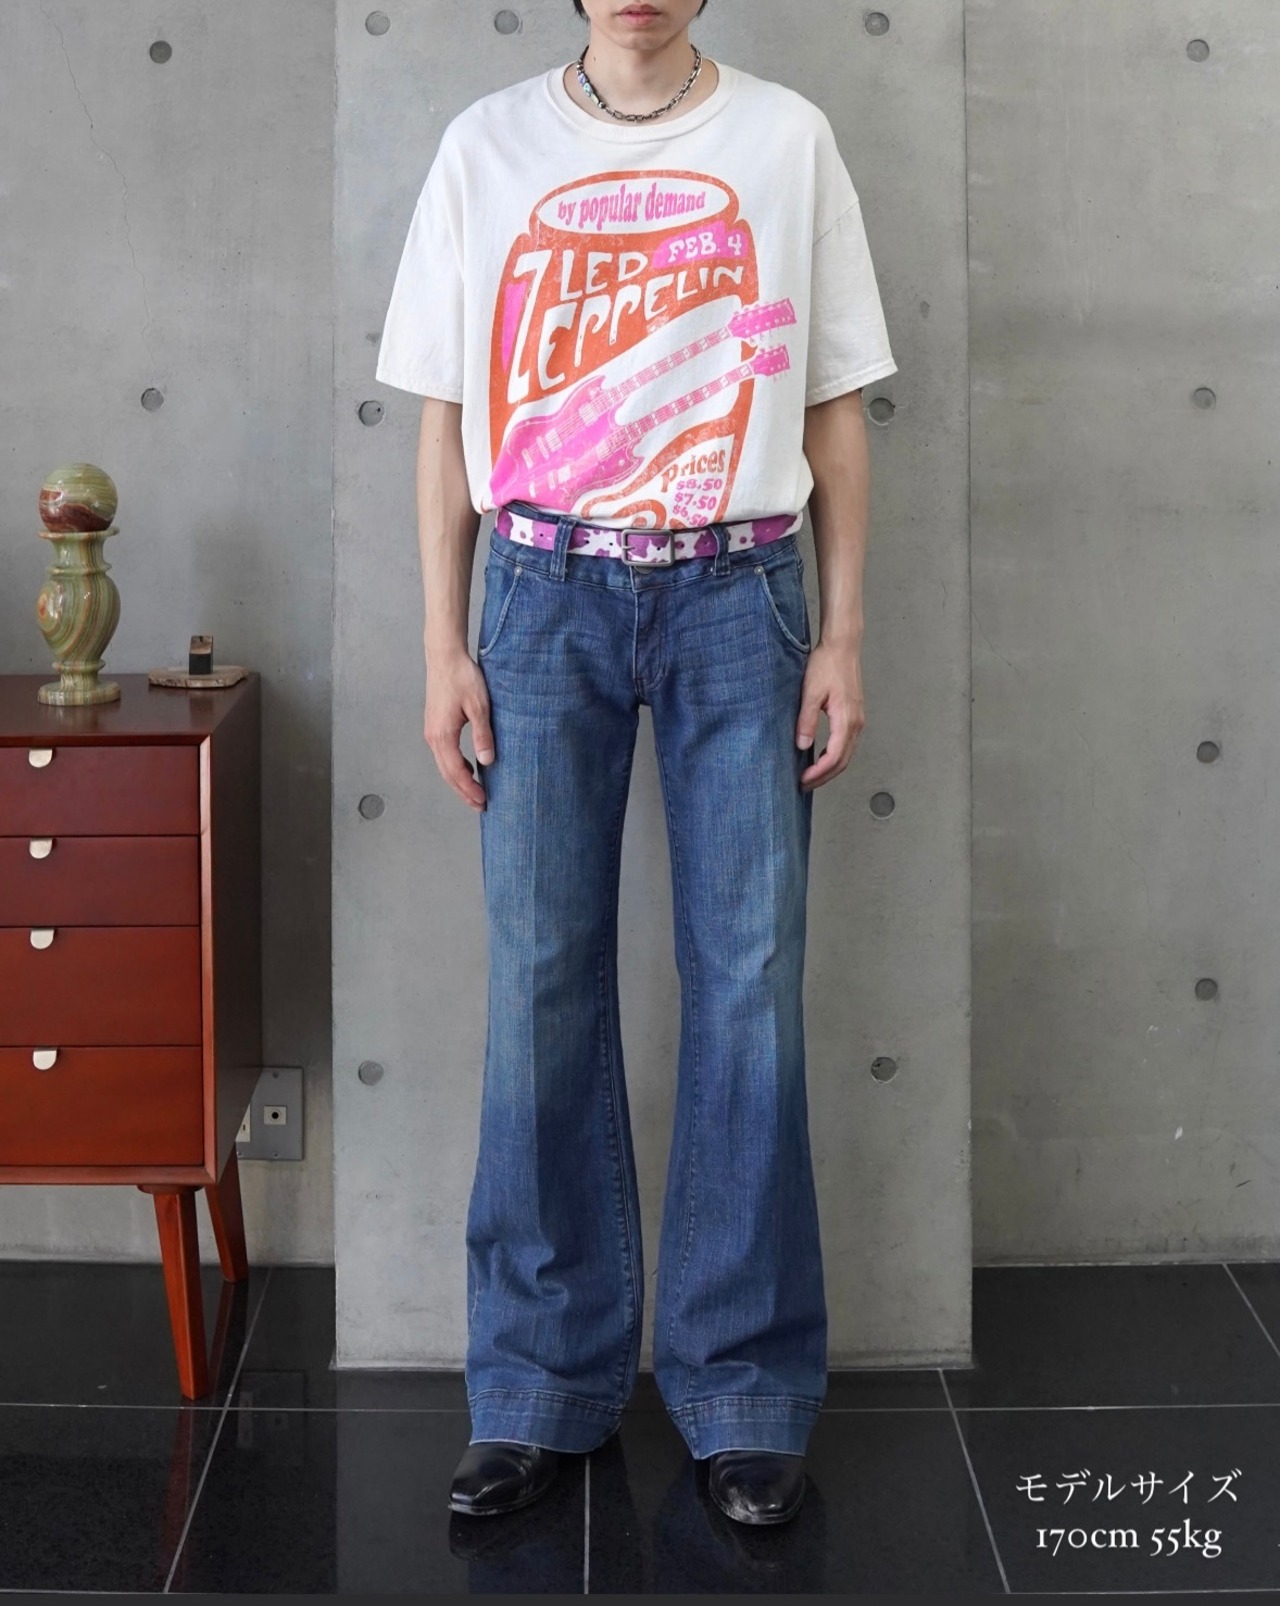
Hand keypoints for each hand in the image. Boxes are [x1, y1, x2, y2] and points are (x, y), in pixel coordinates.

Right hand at [423, 651, 495, 811]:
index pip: (456, 771)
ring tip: (474, 792)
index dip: (469, 788)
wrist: (444, 656)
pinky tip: (469, 768)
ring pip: (444, 765)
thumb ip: (482, 735)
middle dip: (463, 791)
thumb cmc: (462, 677)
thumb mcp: (479, 706)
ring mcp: (431, 731)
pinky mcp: (435, 725)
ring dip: (458, 780)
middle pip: (447, 773)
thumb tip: (487, 761)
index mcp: (443, 735)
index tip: (483, 801)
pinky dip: (455, 767)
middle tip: (479, 805)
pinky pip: (444, 754)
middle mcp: (433, 737)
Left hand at [796, 639, 864, 790]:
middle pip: (843, 761)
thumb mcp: (810, 693)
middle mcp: (856, 723)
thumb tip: (803, 746)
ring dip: (829, 768)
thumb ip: (807, 720)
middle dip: (824, 777)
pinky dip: (834, 756)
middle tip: (804, 785)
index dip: (819, 773)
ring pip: (846, 754)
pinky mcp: (855, 715)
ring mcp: (858, 720)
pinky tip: (820, 757)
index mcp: (846, 720)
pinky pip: (847, 744)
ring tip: (810, 776)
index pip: (834, 757)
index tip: (802, 780)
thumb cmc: (826, 665)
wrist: (842, 647)